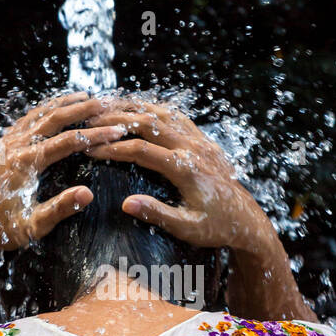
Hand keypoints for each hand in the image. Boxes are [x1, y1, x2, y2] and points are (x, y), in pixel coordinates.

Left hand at [0, 91, 125, 263]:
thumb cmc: (4, 230)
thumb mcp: (34, 226)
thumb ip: (60, 208)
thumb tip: (87, 194)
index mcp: (23, 165)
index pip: (67, 142)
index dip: (94, 134)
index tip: (116, 130)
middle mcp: (12, 148)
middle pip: (53, 118)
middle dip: (81, 109)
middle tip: (105, 102)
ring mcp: (4, 143)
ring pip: (38, 114)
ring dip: (62, 104)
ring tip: (85, 97)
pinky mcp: (0, 145)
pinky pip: (25, 120)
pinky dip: (44, 110)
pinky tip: (56, 107)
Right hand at [83, 97, 274, 253]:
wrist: (247, 220)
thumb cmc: (217, 228)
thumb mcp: (188, 229)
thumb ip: (158, 214)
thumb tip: (126, 203)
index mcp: (186, 168)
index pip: (141, 149)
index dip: (112, 148)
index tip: (89, 150)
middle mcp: (193, 148)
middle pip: (148, 122)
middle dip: (115, 120)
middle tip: (88, 120)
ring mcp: (199, 141)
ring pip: (161, 113)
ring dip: (132, 108)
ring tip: (105, 107)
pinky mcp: (203, 141)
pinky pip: (175, 116)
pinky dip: (153, 109)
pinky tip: (137, 109)